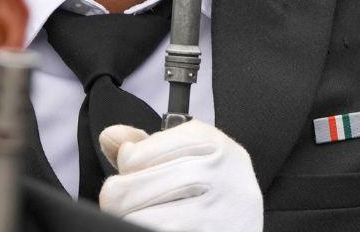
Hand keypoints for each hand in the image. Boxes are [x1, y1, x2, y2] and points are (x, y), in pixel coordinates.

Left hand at [98, 121, 262, 231]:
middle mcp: (215, 170)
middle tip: (136, 206)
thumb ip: (145, 146)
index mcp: (207, 140)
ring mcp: (215, 208)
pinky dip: (145, 229)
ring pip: (135, 218)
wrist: (248, 222)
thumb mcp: (188, 156)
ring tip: (151, 217)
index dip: (125, 171)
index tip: (138, 177)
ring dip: (133, 220)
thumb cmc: (217, 189)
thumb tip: (110, 136)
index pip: (133, 156)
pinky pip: (154, 230)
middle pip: (127, 188)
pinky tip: (161, 225)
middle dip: (121, 202)